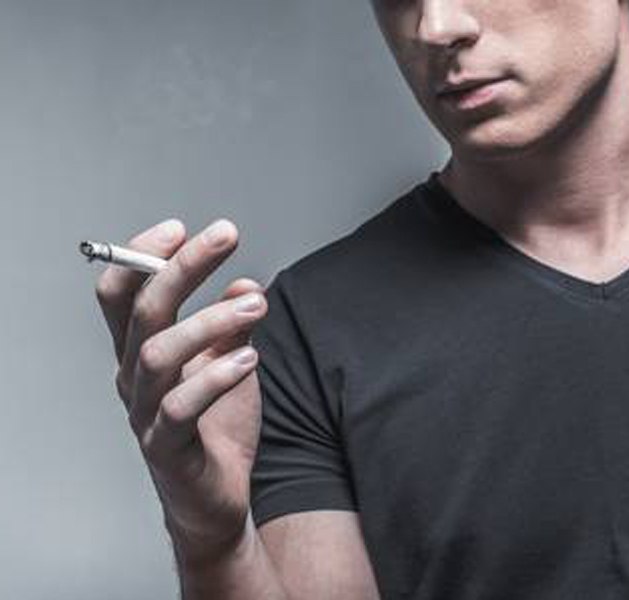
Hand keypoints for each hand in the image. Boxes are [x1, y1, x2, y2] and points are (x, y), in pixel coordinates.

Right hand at [94, 218, 268, 565]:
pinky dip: (215, 378)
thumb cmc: (217, 425)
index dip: (142, 256)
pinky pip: (182, 407)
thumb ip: (233, 326)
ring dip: (210, 321)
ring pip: (159, 354)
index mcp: (142, 350)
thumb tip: (247, 285)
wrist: (216, 496)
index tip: (180, 227)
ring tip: (256, 303)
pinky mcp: (165, 447)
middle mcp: (134, 376)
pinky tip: (250, 359)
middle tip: (225, 235)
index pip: (123, 294)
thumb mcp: (228, 363)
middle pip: (143, 311)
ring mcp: (146, 412)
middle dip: (182, 267)